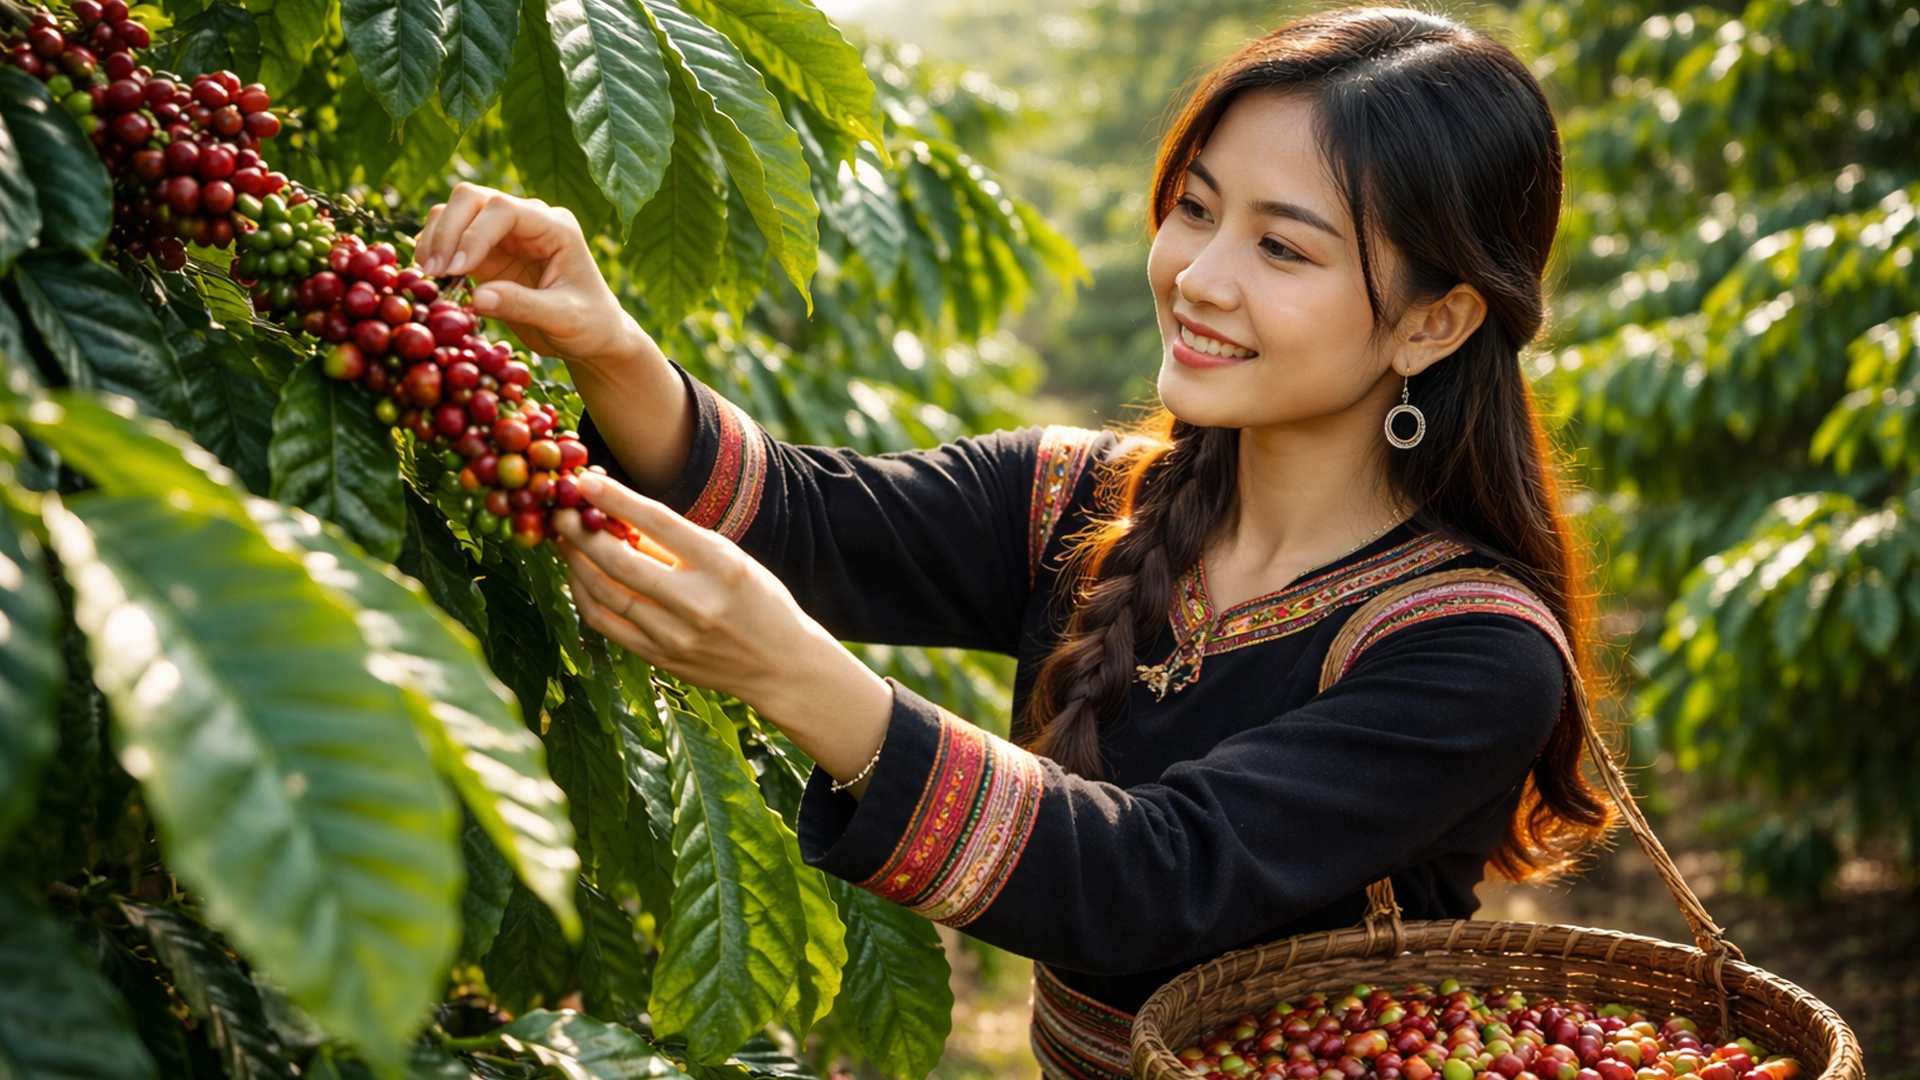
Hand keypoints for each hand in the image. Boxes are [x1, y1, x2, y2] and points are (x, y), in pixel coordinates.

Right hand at [412, 184, 648, 368]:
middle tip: (434, 272)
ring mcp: (506, 234)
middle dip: (448, 230)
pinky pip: (452, 238)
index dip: (474, 233)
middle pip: (473, 198)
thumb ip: (523, 306)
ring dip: (436, 238)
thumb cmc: (589, 325)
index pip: (504, 210)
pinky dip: (435, 250)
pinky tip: (430, 276)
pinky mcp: (489, 253)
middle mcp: (529, 221)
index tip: (457, 269)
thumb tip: (477, 298)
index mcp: (556, 227)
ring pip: (456, 212)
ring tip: (428, 276)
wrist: (592, 337)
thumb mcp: (564, 319)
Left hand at [552, 474, 892, 790]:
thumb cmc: (757, 600)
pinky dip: (584, 594)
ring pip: (604, 593)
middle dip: (580, 532)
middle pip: (620, 561)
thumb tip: (615, 511)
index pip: (659, 522)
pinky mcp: (659, 658)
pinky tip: (578, 575)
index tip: (585, 480)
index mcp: (723, 565)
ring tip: (563, 539)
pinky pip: (605, 622)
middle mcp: (697, 602)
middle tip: (559, 511)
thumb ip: (678, 542)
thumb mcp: (731, 560)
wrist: (782, 665)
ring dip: (575, 562)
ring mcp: (675, 635)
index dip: (617, 498)